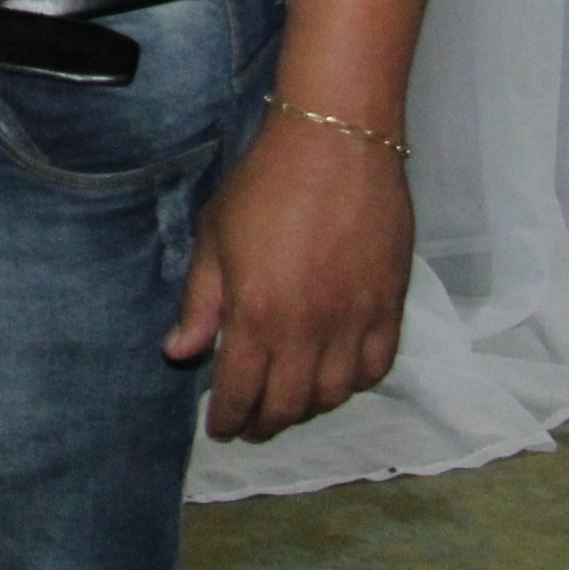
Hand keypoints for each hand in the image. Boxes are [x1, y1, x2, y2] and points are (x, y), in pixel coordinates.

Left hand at [164, 109, 413, 439]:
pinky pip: (376, 368)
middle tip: (252, 422)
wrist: (335, 142)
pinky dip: (355, 383)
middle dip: (264, 423)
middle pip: (287, 405)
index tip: (220, 427)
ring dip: (308, 408)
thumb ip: (199, 302)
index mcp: (256, 315)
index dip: (227, 419)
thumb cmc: (265, 182)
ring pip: (333, 395)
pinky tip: (337, 375)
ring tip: (291, 400)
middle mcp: (307, 330)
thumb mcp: (214, 237)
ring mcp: (353, 321)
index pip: (239, 392)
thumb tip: (179, 353)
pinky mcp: (389, 306)